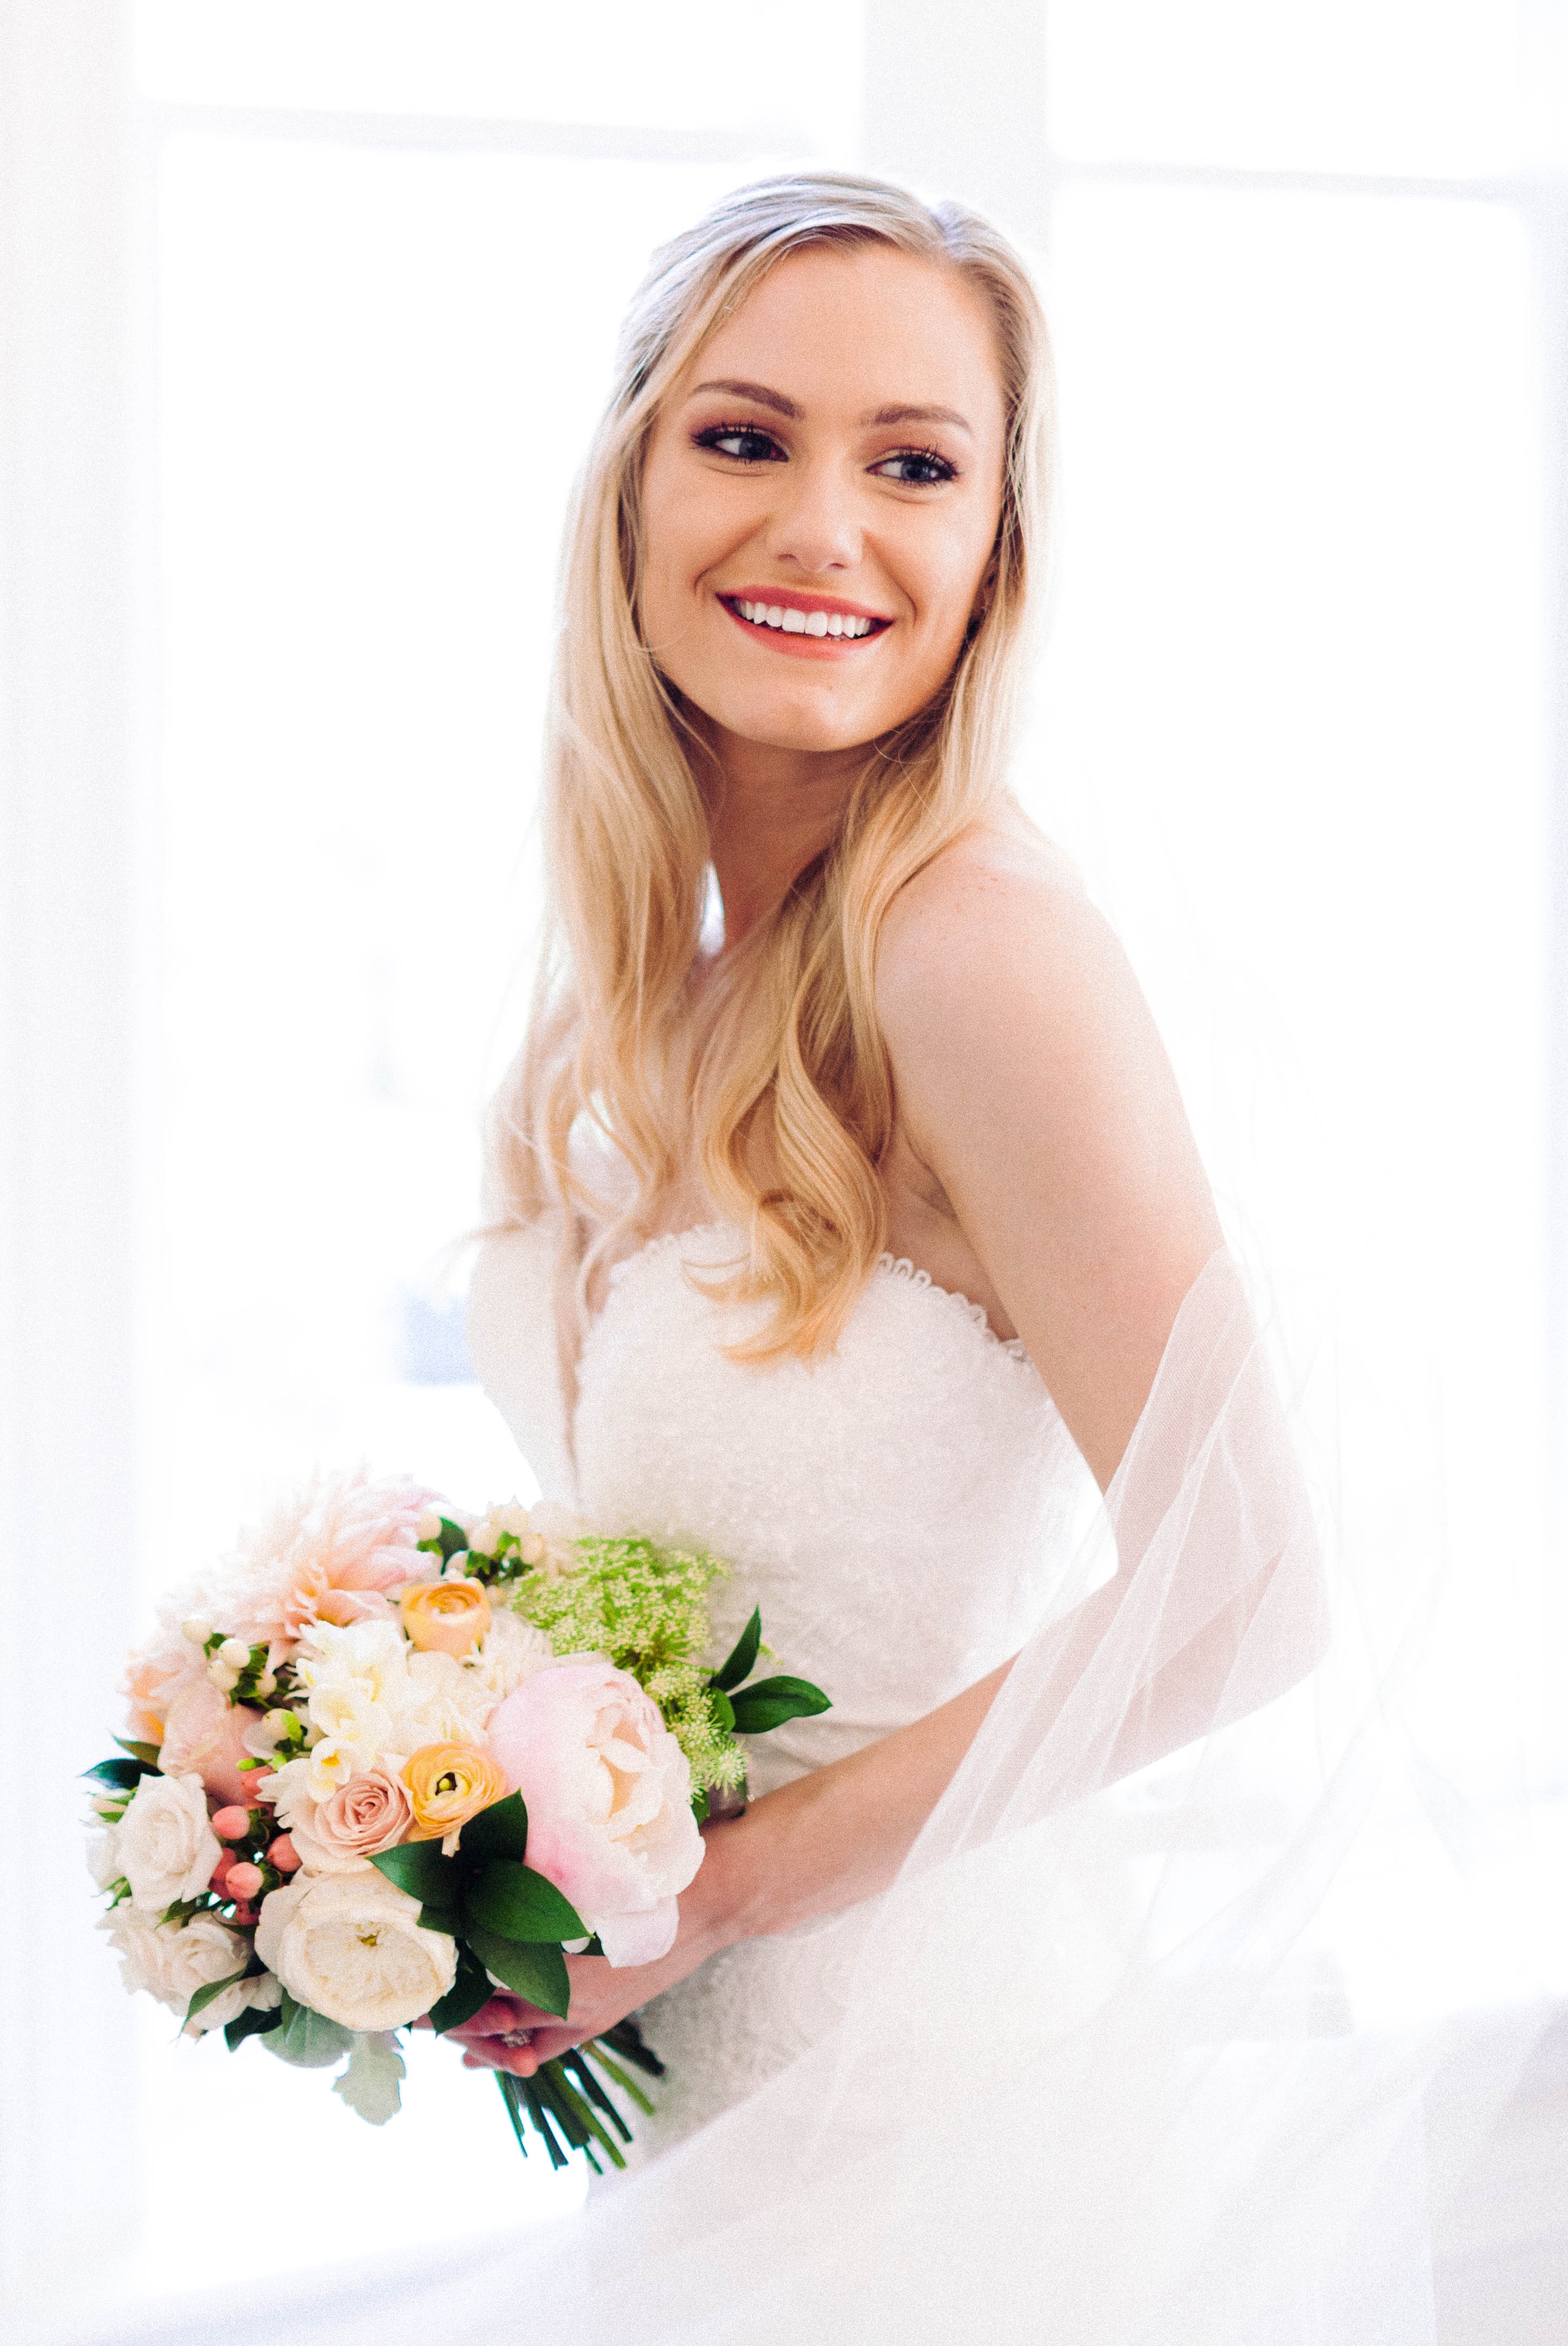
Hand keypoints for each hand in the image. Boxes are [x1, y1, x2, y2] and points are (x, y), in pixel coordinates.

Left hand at [424, 1847, 741, 2075]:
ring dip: (476, 2033)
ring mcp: (588, 2016)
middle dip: (450, 2013)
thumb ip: (532, 1889)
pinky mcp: (600, 2018)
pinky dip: (510, 2051)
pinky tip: (482, 2054)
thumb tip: (474, 1882)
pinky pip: (546, 2047)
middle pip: (492, 2021)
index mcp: (565, 1968)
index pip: (487, 1987)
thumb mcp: (586, 1883)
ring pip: (516, 2042)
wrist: (715, 1902)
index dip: (448, 1986)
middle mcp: (572, 2003)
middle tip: (410, 2005)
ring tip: (436, 2024)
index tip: (415, 1978)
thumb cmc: (649, 1880)